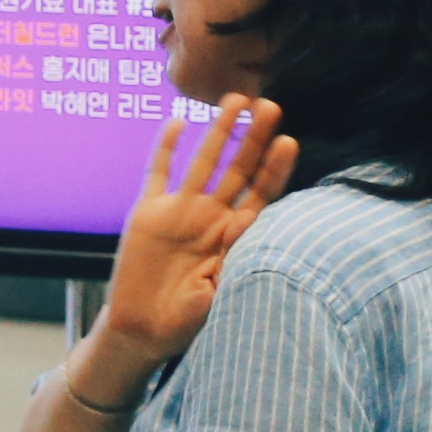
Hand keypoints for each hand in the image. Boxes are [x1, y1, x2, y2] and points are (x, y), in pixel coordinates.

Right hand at [97, 94, 296, 372]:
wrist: (143, 331)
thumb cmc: (189, 321)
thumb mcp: (222, 292)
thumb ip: (236, 256)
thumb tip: (249, 217)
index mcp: (235, 236)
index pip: (262, 194)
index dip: (275, 168)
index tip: (289, 141)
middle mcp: (211, 217)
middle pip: (239, 169)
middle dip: (254, 138)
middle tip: (270, 106)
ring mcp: (180, 212)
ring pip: (204, 163)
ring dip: (219, 131)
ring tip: (235, 100)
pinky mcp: (147, 212)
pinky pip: (158, 172)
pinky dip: (165, 147)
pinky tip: (178, 122)